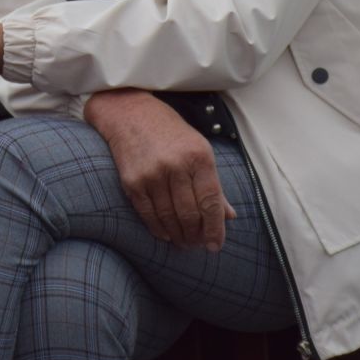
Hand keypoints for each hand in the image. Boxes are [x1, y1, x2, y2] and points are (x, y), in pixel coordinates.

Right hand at [85, 89, 234, 251]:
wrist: (130, 113)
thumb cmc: (170, 133)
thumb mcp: (199, 150)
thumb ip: (214, 184)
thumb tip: (229, 216)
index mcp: (199, 157)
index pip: (211, 202)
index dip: (215, 229)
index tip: (215, 245)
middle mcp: (175, 165)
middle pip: (190, 214)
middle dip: (196, 236)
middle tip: (198, 244)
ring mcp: (152, 173)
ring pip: (169, 217)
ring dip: (178, 235)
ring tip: (184, 242)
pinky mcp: (132, 181)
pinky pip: (148, 214)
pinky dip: (158, 228)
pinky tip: (166, 234)